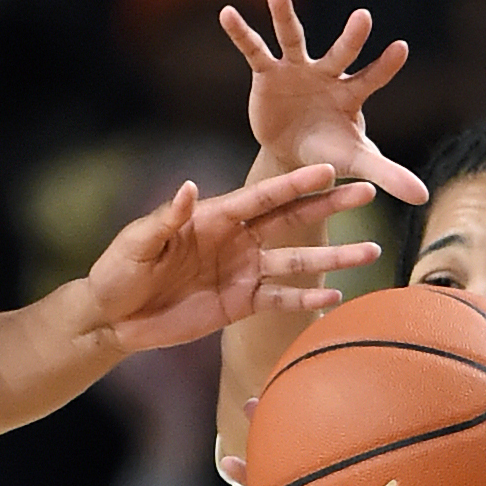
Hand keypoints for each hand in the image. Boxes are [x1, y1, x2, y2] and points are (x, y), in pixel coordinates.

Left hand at [87, 164, 380, 351]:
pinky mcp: (241, 303)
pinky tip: (336, 294)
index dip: (296, 184)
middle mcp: (237, 239)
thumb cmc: (119, 272)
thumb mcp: (138, 243)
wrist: (114, 317)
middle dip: (329, 207)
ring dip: (333, 256)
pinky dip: (308, 297)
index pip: (263, 196)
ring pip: (297, 260)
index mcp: (215, 216)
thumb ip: (166, 218)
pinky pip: (281, 299)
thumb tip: (188, 187)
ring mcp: (243, 271)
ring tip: (370, 251)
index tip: (329, 169)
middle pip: (292, 219)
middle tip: (367, 193)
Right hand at [222, 0, 426, 204]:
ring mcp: (297, 70)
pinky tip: (227, 14)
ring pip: (292, 38)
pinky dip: (241, 33)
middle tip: (365, 16)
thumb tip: (424, 197)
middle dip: (351, 37)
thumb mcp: (358, 163)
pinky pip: (254, 50)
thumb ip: (389, 174)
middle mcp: (327, 75)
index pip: (372, 78)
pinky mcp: (268, 74)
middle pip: (341, 53)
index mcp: (351, 95)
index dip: (385, 66)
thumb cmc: (333, 152)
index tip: (401, 48)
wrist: (294, 154)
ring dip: (284, 14)